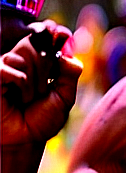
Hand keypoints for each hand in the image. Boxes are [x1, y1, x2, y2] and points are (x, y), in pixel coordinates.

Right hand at [1, 21, 81, 145]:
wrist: (24, 139)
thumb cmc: (42, 119)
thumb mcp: (64, 97)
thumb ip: (69, 74)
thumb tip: (70, 54)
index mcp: (40, 62)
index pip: (46, 36)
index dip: (53, 32)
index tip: (61, 33)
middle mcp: (22, 60)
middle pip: (39, 44)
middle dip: (47, 68)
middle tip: (43, 90)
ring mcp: (7, 66)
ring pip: (28, 56)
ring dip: (36, 81)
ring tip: (29, 98)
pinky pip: (16, 71)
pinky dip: (23, 86)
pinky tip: (18, 98)